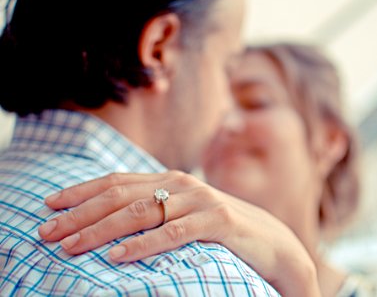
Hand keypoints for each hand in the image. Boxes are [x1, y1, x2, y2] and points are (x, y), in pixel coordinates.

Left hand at [39, 171, 320, 296]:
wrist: (269, 239)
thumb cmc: (218, 228)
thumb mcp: (181, 214)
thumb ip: (153, 208)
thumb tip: (109, 219)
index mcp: (168, 180)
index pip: (116, 180)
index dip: (82, 191)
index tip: (50, 204)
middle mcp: (180, 183)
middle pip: (121, 195)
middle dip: (80, 214)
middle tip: (47, 232)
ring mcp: (200, 200)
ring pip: (142, 212)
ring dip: (102, 230)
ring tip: (71, 246)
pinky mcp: (218, 220)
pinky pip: (174, 233)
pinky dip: (144, 244)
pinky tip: (118, 257)